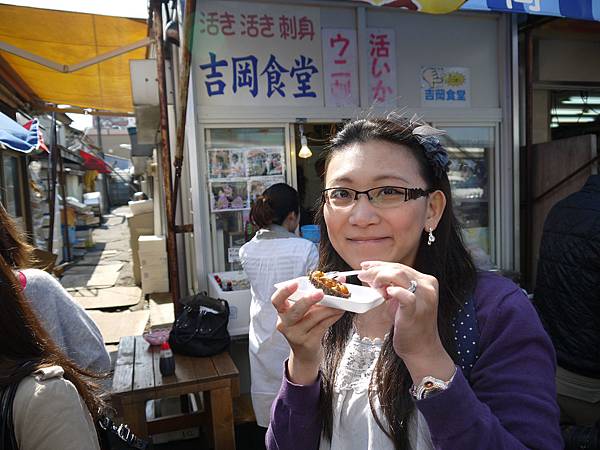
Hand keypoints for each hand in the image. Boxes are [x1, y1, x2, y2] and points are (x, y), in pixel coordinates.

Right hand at [272, 281, 344, 384]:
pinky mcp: (308, 343)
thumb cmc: (305, 327)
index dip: (284, 292)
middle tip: (321, 292)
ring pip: (313, 318)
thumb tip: (337, 279)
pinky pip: (322, 326)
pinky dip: (333, 317)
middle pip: (295, 311)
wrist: (305, 354)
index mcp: (282, 312)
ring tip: (340, 301)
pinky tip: (340, 311)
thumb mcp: (303, 312)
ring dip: (329, 308)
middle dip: (308, 300)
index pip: (277, 301)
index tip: (295, 283)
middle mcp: (285, 324)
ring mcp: (296, 335)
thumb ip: (314, 296)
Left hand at [358, 261, 454, 382]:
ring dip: (380, 277)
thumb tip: (371, 276)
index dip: (380, 264)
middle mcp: (427, 286)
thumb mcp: (401, 301)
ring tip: (371, 285)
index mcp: (425, 281)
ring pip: (399, 276)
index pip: (400, 266)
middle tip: (362, 274)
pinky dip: (394, 291)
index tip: (365, 266)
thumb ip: (391, 287)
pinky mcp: (416, 310)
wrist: (421, 349)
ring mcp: (424, 297)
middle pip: (398, 269)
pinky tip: (385, 292)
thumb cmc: (410, 326)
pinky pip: (406, 296)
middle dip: (376, 269)